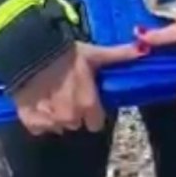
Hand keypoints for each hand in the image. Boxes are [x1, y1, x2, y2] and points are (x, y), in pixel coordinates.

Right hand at [12, 39, 144, 135]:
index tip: (87, 98)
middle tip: (69, 92)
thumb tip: (145, 49)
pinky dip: (40, 117)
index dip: (93, 111)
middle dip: (75, 111)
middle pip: (76, 123)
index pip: (96, 123)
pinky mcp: (30, 121)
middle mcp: (70, 119)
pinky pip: (39, 127)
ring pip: (58, 125)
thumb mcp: (95, 54)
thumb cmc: (67, 54)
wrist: (30, 53)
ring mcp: (49, 122)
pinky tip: (40, 100)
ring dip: (57, 114)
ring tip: (53, 94)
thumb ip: (120, 55)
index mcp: (88, 106)